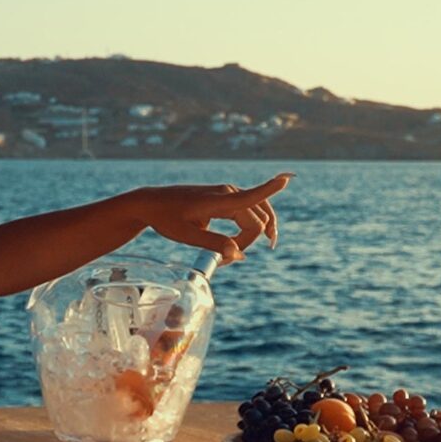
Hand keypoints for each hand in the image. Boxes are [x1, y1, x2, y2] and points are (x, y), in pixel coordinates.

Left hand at [134, 174, 291, 263]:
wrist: (152, 204)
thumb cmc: (166, 218)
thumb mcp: (186, 235)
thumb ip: (213, 244)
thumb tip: (239, 254)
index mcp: (218, 199)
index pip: (251, 197)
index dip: (270, 189)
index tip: (287, 179)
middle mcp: (228, 192)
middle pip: (256, 222)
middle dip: (246, 244)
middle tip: (220, 263)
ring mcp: (229, 194)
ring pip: (257, 216)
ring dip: (251, 238)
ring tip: (232, 257)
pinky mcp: (226, 199)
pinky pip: (249, 212)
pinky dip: (250, 229)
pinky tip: (247, 242)